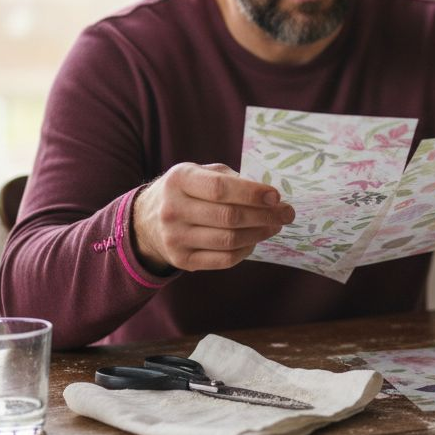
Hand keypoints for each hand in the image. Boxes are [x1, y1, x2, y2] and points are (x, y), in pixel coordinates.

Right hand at [131, 163, 293, 272]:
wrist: (147, 221)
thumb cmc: (186, 191)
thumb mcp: (200, 173)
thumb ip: (231, 179)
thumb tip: (269, 196)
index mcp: (180, 180)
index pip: (220, 189)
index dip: (252, 193)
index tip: (276, 196)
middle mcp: (173, 209)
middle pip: (228, 217)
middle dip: (264, 215)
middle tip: (286, 213)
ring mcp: (176, 238)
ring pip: (229, 240)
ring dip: (259, 233)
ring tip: (274, 226)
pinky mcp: (182, 261)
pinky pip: (224, 260)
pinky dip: (246, 251)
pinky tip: (255, 240)